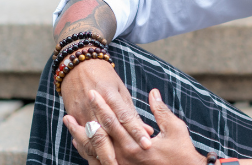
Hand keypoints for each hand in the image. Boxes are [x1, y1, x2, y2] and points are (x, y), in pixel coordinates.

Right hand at [60, 58, 153, 162]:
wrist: (77, 65)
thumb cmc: (104, 76)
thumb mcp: (121, 89)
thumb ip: (131, 112)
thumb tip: (147, 131)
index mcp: (111, 95)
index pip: (126, 117)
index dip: (136, 131)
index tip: (147, 143)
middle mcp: (95, 106)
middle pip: (106, 133)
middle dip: (115, 151)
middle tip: (125, 163)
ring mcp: (82, 113)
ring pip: (91, 140)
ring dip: (101, 155)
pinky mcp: (73, 117)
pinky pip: (80, 138)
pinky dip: (88, 150)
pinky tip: (96, 160)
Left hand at [65, 88, 204, 164]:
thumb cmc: (181, 153)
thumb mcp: (174, 128)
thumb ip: (160, 110)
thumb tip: (152, 93)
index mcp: (134, 144)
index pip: (112, 121)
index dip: (101, 106)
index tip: (92, 93)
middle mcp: (123, 156)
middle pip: (97, 136)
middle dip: (83, 121)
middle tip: (70, 111)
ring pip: (93, 151)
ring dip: (80, 137)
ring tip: (70, 124)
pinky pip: (97, 161)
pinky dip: (87, 151)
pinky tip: (80, 143)